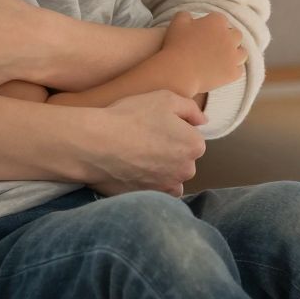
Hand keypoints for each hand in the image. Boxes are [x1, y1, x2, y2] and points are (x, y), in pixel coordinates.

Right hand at [79, 91, 207, 196]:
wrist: (96, 145)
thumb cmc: (131, 117)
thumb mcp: (165, 98)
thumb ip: (191, 109)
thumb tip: (203, 121)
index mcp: (194, 145)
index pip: (192, 139)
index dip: (174, 131)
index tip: (155, 127)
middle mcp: (187, 170)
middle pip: (183, 161)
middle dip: (170, 153)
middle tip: (145, 142)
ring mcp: (167, 187)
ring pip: (172, 179)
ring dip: (162, 172)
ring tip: (139, 160)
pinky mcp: (149, 200)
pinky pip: (157, 194)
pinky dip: (151, 187)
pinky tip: (136, 175)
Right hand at [162, 11, 245, 94]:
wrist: (177, 71)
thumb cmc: (175, 45)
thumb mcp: (177, 22)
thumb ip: (186, 15)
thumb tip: (190, 17)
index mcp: (217, 21)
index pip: (221, 21)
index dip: (214, 27)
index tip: (206, 34)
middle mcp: (230, 36)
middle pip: (236, 35)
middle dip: (228, 39)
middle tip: (216, 47)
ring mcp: (233, 55)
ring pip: (242, 52)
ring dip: (234, 54)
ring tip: (223, 59)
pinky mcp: (233, 72)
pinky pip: (238, 70)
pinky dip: (232, 70)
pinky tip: (223, 72)